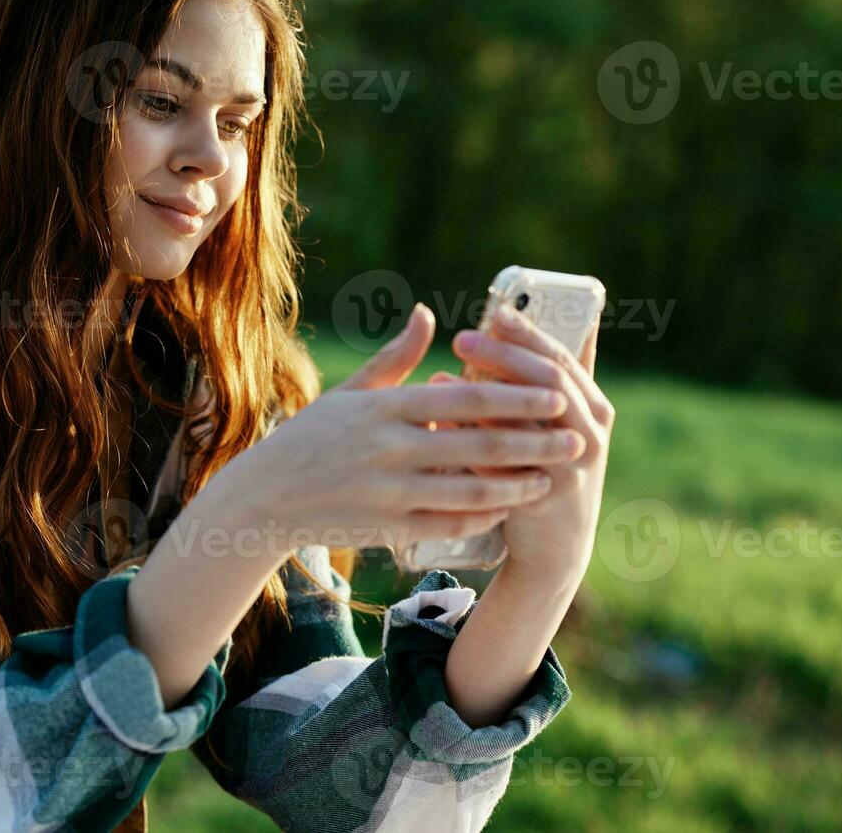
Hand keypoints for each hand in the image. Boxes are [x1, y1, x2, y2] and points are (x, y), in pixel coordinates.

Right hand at [209, 303, 578, 556]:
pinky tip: (510, 506)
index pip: (461, 398)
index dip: (513, 396)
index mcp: (382, 407)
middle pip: (475, 443)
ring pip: (469, 489)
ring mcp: (387, 491)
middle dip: (533, 441)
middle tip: (575, 438)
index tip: (555, 392)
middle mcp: (387, 448)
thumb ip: (395, 357)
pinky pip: (448, 523)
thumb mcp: (350, 391)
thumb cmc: (311, 438)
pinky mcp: (386, 528)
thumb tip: (428, 314)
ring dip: (517, 484)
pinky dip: (484, 515)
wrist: (265, 497)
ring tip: (552, 477)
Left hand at [450, 305, 614, 579]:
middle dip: (503, 357)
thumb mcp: (553, 424)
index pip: (560, 357)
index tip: (494, 312)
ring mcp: (572, 465)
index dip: (528, 334)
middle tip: (462, 339)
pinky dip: (471, 444)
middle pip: (548, 382)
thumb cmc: (546, 471)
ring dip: (483, 398)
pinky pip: (504, 466)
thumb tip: (525, 323)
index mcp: (591, 405)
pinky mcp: (546, 496)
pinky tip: (440, 426)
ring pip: (528, 423)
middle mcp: (589, 431)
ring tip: (439, 379)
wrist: (556, 546)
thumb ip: (540, 381)